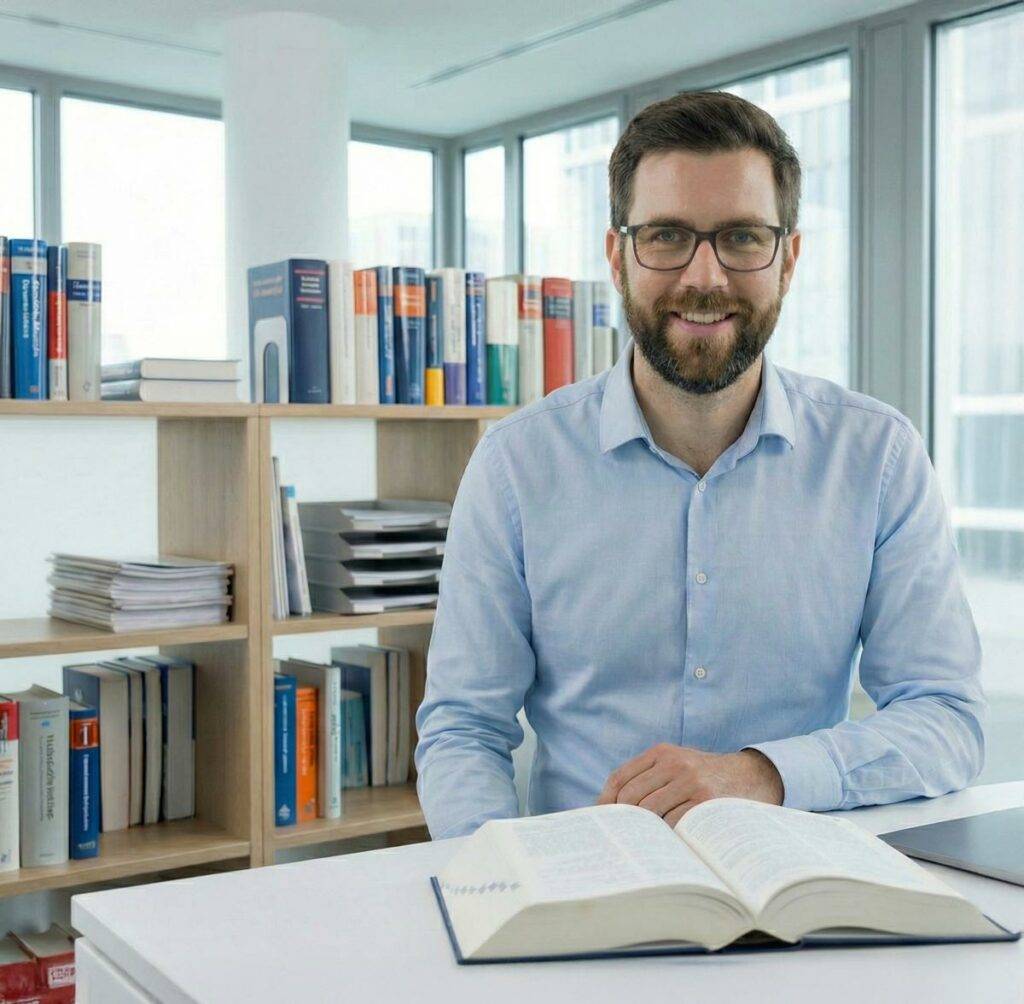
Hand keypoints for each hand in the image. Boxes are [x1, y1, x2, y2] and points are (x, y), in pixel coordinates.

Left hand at [596, 744, 783, 827]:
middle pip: (631, 796)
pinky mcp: (706, 801)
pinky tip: (667, 845)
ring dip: (645, 831)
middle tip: (620, 839)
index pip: (620, 777)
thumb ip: (650, 777)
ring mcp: (690, 781)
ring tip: (641, 845)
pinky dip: (667, 837)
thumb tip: (612, 807)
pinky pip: (674, 824)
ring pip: (650, 811)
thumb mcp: (678, 764)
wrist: (754, 775)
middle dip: (623, 820)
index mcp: (662, 753)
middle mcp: (674, 763)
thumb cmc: (707, 775)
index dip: (606, 801)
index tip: (601, 820)